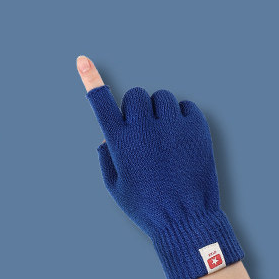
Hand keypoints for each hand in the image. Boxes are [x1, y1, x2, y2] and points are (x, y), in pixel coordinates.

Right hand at [76, 56, 242, 278]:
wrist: (187, 220)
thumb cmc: (146, 207)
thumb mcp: (116, 188)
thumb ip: (106, 158)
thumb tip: (106, 137)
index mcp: (120, 142)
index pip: (101, 102)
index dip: (90, 78)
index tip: (82, 59)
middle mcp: (144, 128)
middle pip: (136, 95)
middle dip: (137, 108)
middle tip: (144, 130)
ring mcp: (171, 126)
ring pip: (161, 97)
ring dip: (160, 111)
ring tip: (165, 136)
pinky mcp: (196, 128)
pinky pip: (186, 106)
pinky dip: (182, 117)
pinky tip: (182, 138)